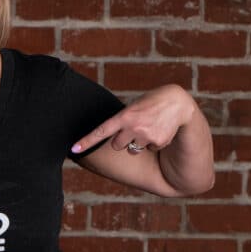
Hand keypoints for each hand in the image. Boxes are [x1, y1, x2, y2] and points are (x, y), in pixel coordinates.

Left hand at [72, 85, 195, 154]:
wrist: (177, 102)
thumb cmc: (151, 102)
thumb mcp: (134, 107)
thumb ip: (122, 120)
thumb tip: (112, 138)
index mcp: (124, 116)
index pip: (101, 131)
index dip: (86, 141)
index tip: (73, 149)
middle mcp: (133, 127)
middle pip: (116, 145)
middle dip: (122, 140)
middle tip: (133, 129)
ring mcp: (145, 136)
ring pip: (133, 149)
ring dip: (138, 142)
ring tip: (148, 127)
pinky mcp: (157, 143)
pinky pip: (149, 149)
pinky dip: (153, 142)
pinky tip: (160, 129)